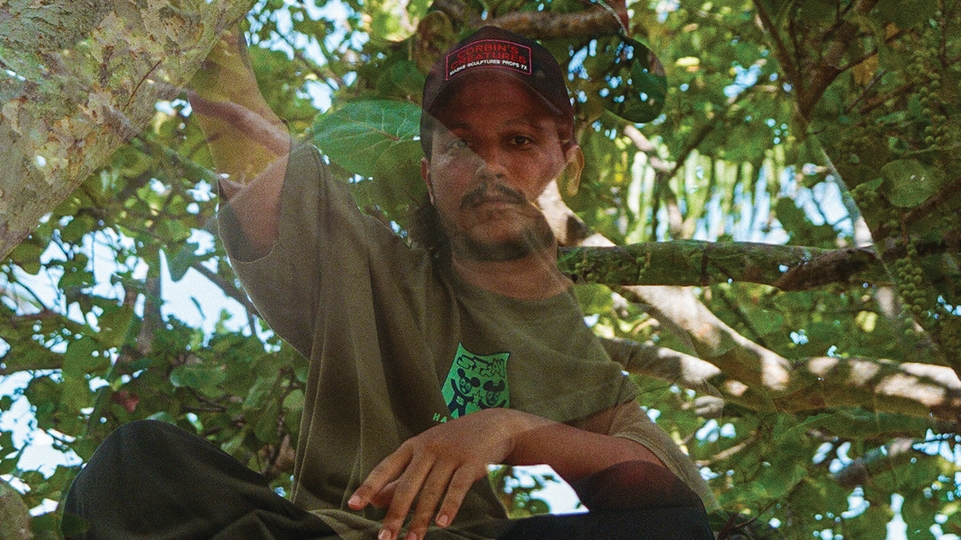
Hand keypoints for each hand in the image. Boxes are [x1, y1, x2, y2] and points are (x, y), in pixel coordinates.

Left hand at [348, 408, 535, 539]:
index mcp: (412, 446)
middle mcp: (428, 448)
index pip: (385, 468)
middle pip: (407, 485)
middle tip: (384, 538)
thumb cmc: (453, 444)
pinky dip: (449, 507)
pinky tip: (442, 524)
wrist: (493, 425)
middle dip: (395, 514)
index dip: (369, 487)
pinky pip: (458, 488)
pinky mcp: (472, 462)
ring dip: (420, 519)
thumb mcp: (424, 455)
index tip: (353, 506)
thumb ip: (401, 478)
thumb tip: (374, 501)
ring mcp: (450, 454)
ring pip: (431, 491)